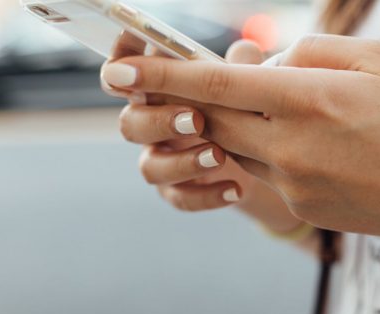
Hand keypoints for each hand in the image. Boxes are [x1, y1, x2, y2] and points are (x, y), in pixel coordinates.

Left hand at [101, 34, 379, 236]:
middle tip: (183, 86)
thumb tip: (260, 62)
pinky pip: (264, 171)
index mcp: (307, 98)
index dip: (163, 75)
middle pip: (212, 118)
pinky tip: (310, 145)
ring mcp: (292, 181)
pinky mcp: (299, 204)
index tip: (121, 72)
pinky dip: (269, 150)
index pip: (216, 84)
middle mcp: (290, 144)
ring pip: (235, 146)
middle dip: (190, 101)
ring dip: (238, 125)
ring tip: (281, 111)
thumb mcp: (373, 58)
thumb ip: (308, 50)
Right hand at [101, 35, 285, 218]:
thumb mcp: (245, 85)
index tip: (130, 68)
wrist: (261, 158)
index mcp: (158, 89)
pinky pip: (179, 198)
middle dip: (159, 121)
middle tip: (196, 120)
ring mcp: (161, 159)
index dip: (119, 68)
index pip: (123, 75)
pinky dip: (207, 195)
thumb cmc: (242, 108)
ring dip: (183, 162)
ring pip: (150, 167)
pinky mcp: (177, 190)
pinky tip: (236, 189)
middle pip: (130, 124)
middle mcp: (151, 123)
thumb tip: (246, 50)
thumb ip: (240, 67)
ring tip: (220, 156)